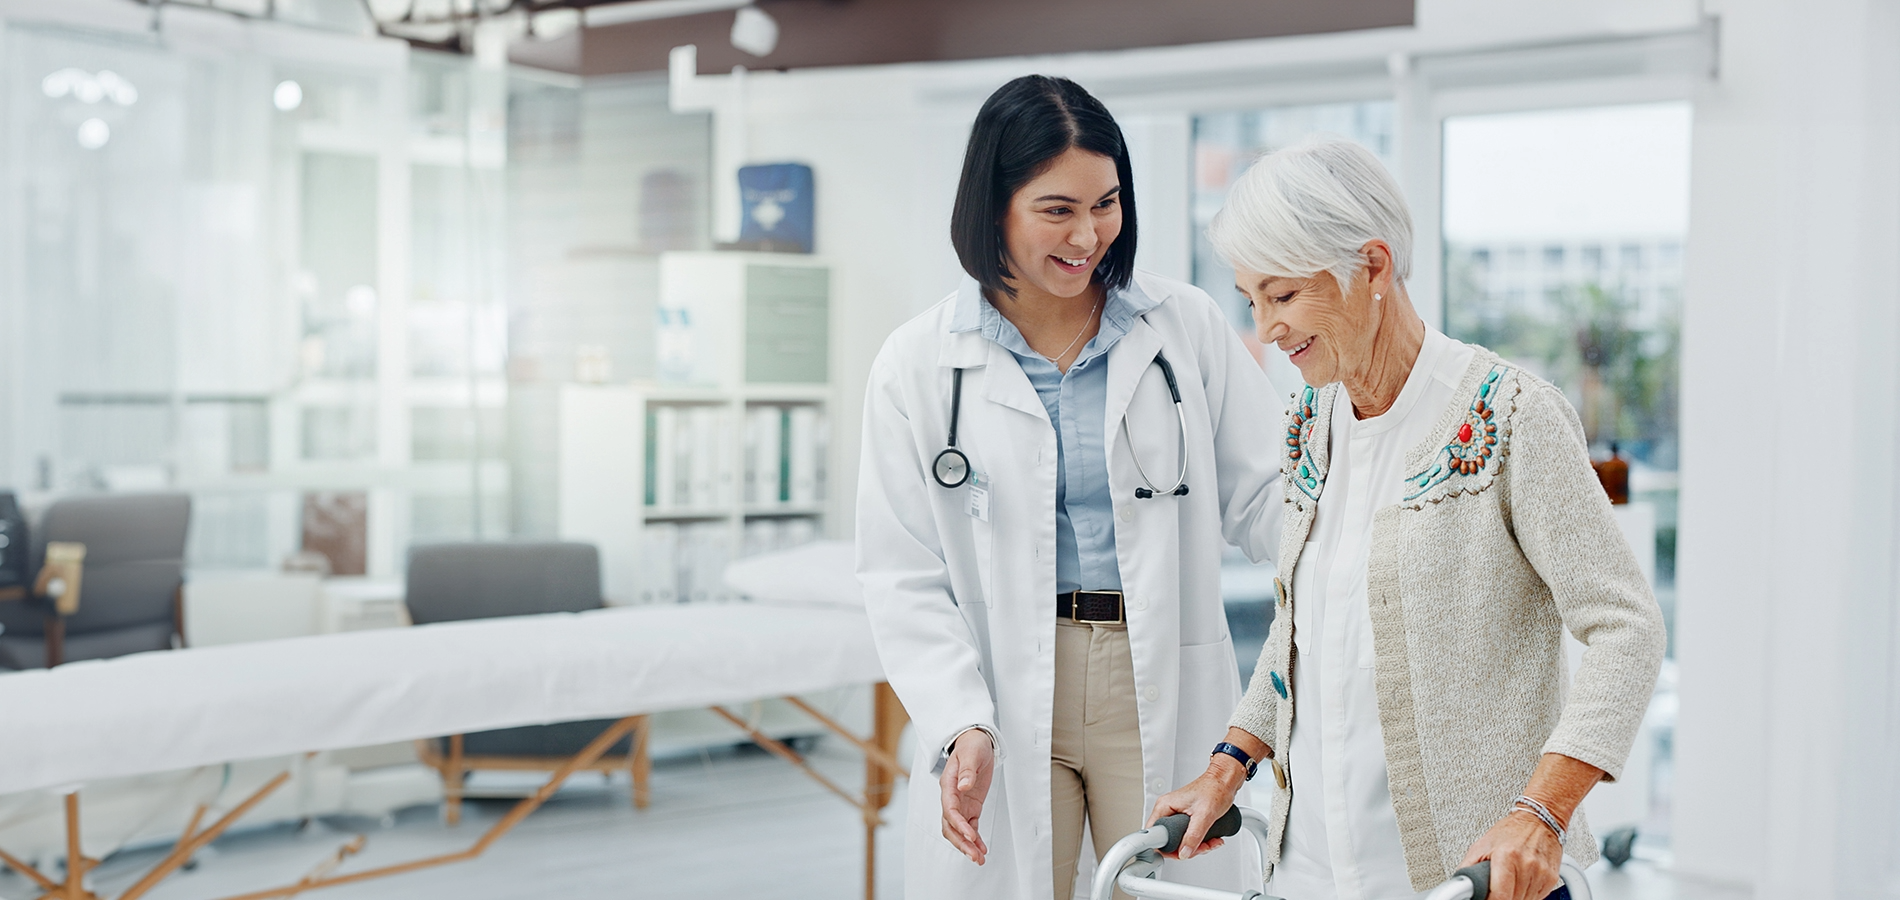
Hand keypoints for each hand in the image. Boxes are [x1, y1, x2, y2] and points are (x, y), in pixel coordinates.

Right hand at [939, 729, 994, 863]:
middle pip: (950, 826)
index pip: (950, 810)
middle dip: (961, 842)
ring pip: (958, 830)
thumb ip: (967, 771)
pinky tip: (981, 849)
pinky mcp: (970, 807)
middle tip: (974, 855)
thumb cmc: (971, 745)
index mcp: (948, 785)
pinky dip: (975, 839)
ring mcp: (960, 804)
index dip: (959, 825)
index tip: (970, 835)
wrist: (974, 742)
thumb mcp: (971, 754)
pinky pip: (970, 827)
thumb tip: (964, 786)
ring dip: (967, 845)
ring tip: (979, 858)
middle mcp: (951, 797)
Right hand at [1146, 755, 1245, 859]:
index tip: (1180, 853)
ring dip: (1197, 846)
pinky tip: (1211, 839)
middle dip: (1187, 849)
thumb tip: (1184, 852)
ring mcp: (1177, 815)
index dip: (1166, 847)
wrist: (1225, 781)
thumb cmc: (1215, 789)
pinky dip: (1201, 842)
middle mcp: (1168, 811)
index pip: (1154, 835)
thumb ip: (1193, 836)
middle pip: (1169, 841)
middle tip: (1201, 847)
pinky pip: (1188, 837)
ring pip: (1180, 841)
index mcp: (1165, 806)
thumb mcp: (1204, 815)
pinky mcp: (1186, 819)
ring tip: (1210, 842)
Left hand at [1459, 810, 1562, 899]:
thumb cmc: (1510, 830)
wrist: (1538, 820)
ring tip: (1509, 882)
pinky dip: (1526, 894)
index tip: (1486, 898)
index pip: (1499, 896)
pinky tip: (1521, 881)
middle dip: (1501, 897)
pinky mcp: (1551, 879)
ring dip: (1514, 896)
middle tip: (1495, 888)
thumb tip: (1460, 885)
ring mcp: (1541, 873)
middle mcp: (1527, 865)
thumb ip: (1468, 868)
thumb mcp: (1481, 845)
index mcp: (1507, 856)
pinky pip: (1536, 898)